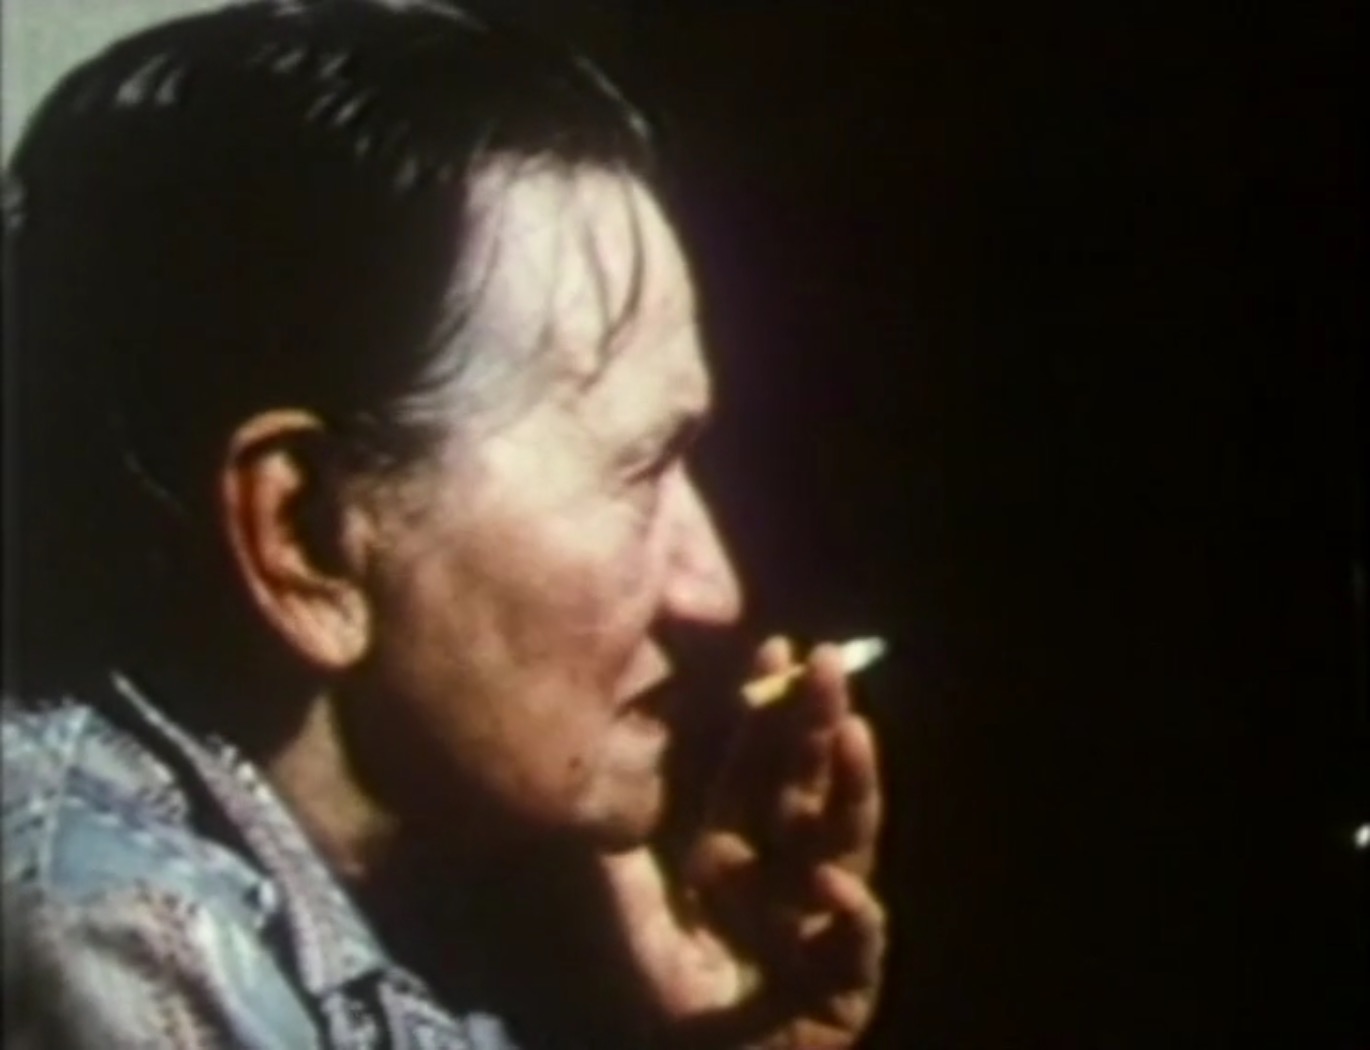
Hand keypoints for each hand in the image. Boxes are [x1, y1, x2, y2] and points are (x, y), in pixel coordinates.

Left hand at [599, 637, 886, 1048]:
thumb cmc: (620, 991)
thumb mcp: (604, 882)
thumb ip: (613, 811)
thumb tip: (610, 718)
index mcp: (724, 851)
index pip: (752, 767)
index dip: (764, 709)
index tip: (773, 646)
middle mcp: (772, 882)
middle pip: (802, 793)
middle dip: (814, 727)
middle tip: (827, 663)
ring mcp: (812, 934)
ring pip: (841, 852)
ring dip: (850, 796)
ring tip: (853, 734)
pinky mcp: (839, 994)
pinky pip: (852, 951)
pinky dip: (850, 919)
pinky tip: (835, 887)